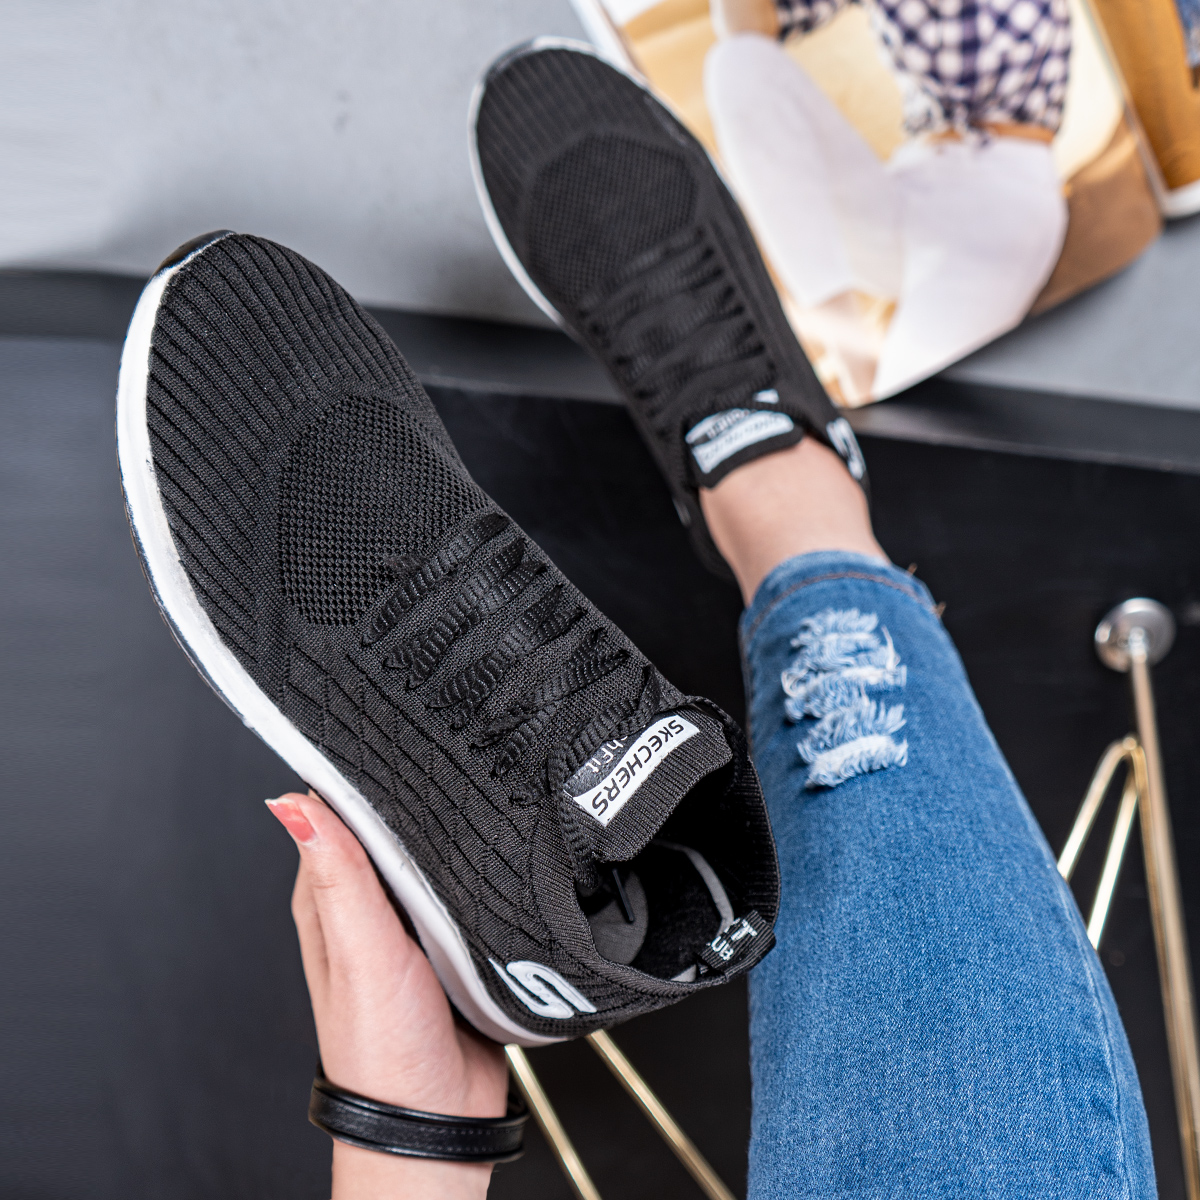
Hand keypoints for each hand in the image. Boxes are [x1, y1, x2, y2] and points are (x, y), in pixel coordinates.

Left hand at [267, 791, 508, 1199]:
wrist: (441, 1120)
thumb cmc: (383, 1052)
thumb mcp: (361, 953)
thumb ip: (337, 878)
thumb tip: (293, 805)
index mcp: (328, 898)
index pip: (337, 810)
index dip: (359, 772)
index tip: (391, 738)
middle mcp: (366, 905)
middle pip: (390, 826)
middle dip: (417, 800)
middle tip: (449, 768)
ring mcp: (412, 921)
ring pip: (433, 854)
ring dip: (453, 838)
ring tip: (475, 808)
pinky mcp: (453, 937)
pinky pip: (468, 886)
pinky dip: (479, 873)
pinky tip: (492, 862)